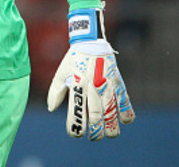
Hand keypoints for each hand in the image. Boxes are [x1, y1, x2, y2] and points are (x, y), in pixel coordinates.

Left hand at [47, 9, 134, 139]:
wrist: (91, 41)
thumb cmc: (74, 59)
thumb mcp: (61, 73)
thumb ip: (55, 91)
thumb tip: (52, 108)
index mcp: (77, 84)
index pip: (76, 110)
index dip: (76, 125)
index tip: (75, 134)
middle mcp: (92, 86)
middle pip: (95, 115)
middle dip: (95, 130)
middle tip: (94, 137)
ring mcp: (107, 84)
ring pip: (112, 111)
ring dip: (112, 126)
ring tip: (110, 134)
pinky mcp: (117, 81)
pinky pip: (125, 99)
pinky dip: (127, 112)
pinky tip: (125, 121)